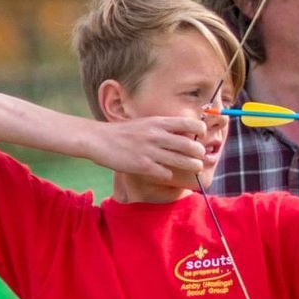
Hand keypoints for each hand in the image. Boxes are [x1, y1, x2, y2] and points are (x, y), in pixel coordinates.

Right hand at [94, 116, 210, 187]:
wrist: (97, 139)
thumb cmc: (122, 132)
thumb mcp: (144, 123)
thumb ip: (162, 128)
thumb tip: (183, 135)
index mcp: (158, 122)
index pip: (189, 124)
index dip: (200, 130)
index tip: (201, 136)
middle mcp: (157, 135)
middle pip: (190, 145)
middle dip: (200, 152)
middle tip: (201, 157)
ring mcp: (150, 151)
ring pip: (181, 160)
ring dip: (192, 166)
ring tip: (196, 168)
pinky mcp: (142, 165)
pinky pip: (165, 173)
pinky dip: (169, 175)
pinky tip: (167, 174)